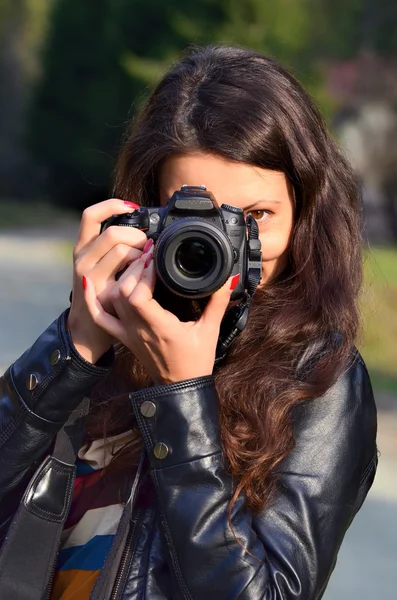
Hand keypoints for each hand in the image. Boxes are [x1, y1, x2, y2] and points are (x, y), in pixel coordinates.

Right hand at [67, 198, 146, 363]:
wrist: (89, 328)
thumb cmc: (101, 292)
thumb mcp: (100, 264)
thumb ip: (113, 246)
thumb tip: (140, 226)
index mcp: (82, 248)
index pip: (91, 216)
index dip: (111, 206)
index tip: (132, 207)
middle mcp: (82, 260)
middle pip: (113, 233)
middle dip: (137, 236)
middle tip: (148, 245)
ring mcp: (90, 278)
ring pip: (122, 251)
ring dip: (141, 254)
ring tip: (146, 262)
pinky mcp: (101, 294)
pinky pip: (128, 275)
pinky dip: (142, 271)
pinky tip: (146, 276)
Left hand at [83, 243, 237, 383]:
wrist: (179, 388)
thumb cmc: (195, 361)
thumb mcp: (211, 330)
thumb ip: (218, 302)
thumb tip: (226, 278)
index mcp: (159, 327)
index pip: (138, 295)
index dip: (144, 273)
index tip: (156, 258)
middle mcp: (138, 329)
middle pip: (123, 291)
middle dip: (135, 268)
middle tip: (149, 254)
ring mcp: (128, 333)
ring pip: (112, 300)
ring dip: (121, 278)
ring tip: (137, 263)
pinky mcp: (123, 337)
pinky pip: (100, 318)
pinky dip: (91, 300)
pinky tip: (90, 282)